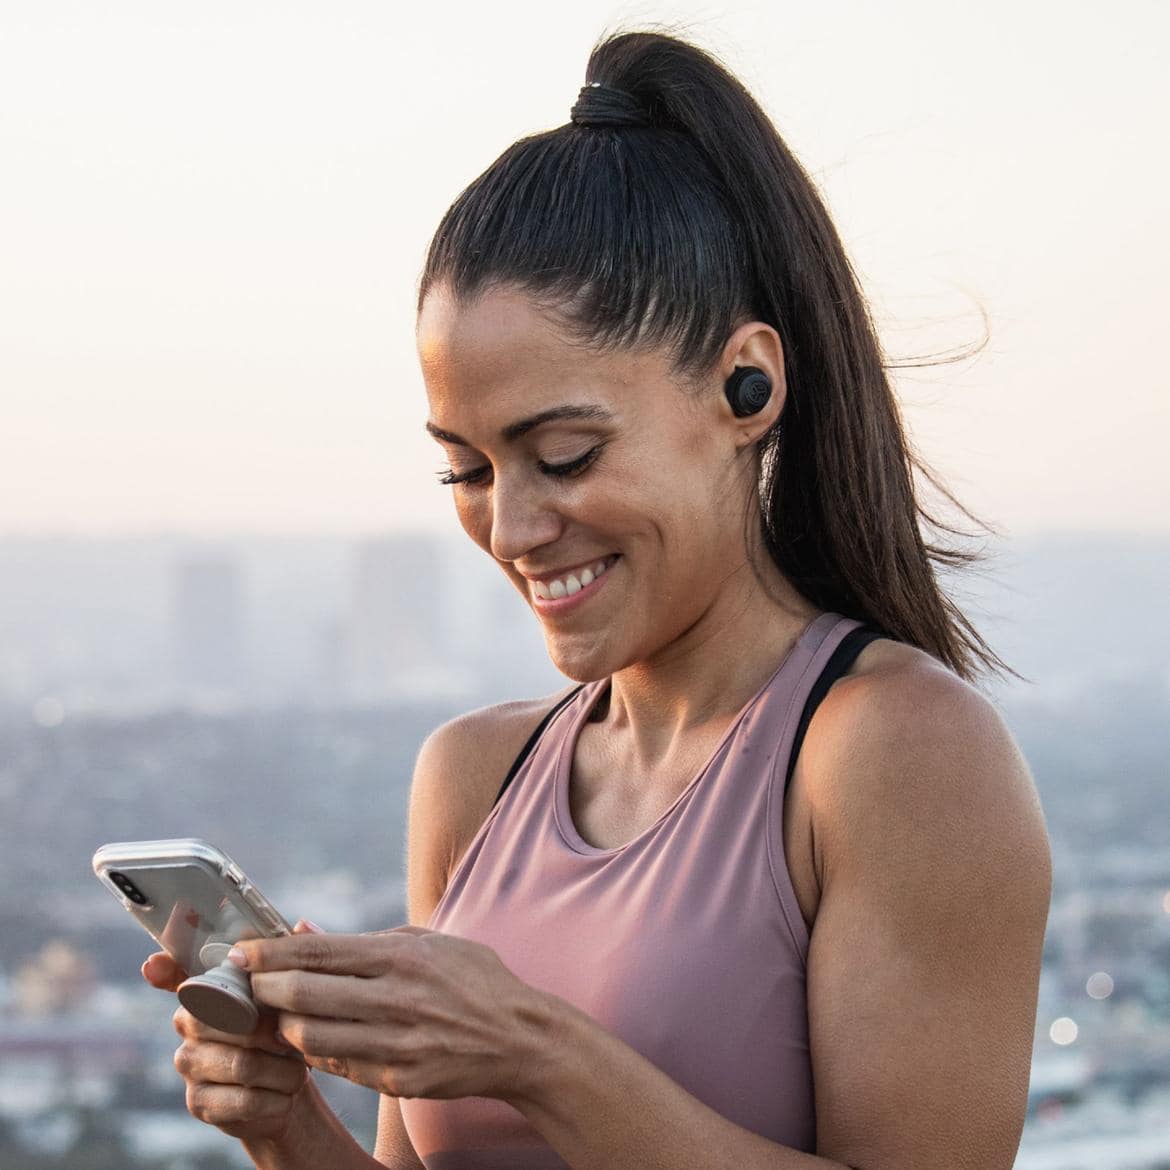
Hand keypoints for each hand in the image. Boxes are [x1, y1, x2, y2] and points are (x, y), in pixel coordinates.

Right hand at [142, 924, 315, 1141]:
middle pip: (223, 1022)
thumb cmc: (288, 1031)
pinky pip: (244, 1100)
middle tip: (293, 1040)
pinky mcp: (199, 1102)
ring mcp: (189, 1064)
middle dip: (269, 1032)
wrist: (290, 1090)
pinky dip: (275, 1099)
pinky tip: (284, 1095)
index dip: (165, 969)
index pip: (177, 974)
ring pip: (243, 1064)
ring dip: (281, 1070)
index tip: (154, 963)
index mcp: (206, 990)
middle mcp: (187, 1023)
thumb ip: (292, 960)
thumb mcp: (292, 994)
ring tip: (298, 1070)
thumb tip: (300, 924)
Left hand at [236, 926, 555, 1102]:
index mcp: (402, 956)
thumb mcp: (427, 942)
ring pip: (310, 1037)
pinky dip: (315, 1052)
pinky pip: (336, 1066)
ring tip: (277, 1012)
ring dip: (283, 1024)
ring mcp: (395, 1043)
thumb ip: (364, 940)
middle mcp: (395, 998)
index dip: (270, 952)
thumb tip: (305, 930)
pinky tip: (311, 1038)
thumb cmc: (472, 980)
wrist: (518, 1039)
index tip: (239, 952)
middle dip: (263, 988)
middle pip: (302, 994)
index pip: (318, 952)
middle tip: (247, 984)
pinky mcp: (397, 1078)